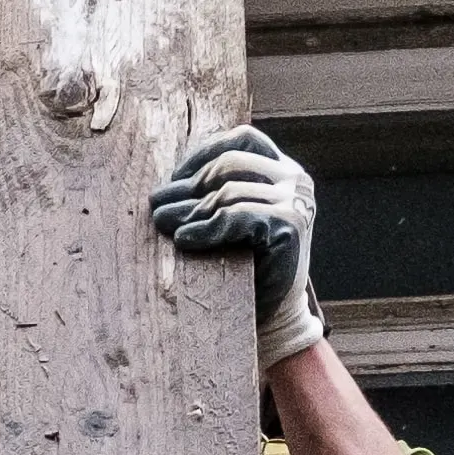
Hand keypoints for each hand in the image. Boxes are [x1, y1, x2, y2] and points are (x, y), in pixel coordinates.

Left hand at [149, 121, 322, 367]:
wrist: (275, 315)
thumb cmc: (247, 265)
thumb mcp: (233, 218)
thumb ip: (214, 193)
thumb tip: (163, 189)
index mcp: (283, 170)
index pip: (242, 139)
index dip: (203, 154)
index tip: (175, 180)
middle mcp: (296, 179)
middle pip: (229, 163)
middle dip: (188, 186)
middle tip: (157, 209)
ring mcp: (296, 200)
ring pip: (228, 191)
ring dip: (189, 210)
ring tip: (163, 225)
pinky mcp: (290, 224)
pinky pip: (234, 216)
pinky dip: (204, 228)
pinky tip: (185, 239)